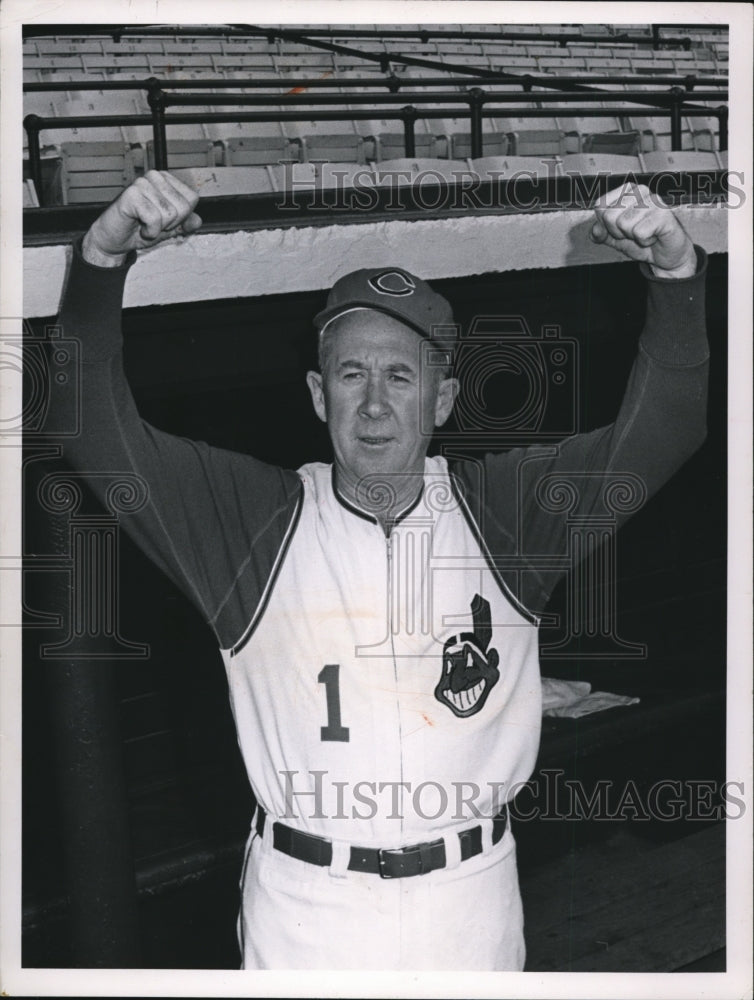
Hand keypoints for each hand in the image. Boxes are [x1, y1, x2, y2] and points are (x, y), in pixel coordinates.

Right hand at [82, 170, 201, 267]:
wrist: (116, 239)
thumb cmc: (140, 229)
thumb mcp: (169, 228)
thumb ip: (185, 223)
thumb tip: (198, 221)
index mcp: (166, 180)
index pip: (192, 199)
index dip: (182, 217)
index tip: (165, 219)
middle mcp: (155, 177)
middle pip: (183, 207)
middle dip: (170, 223)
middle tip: (153, 223)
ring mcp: (142, 183)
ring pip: (170, 214)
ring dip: (158, 228)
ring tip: (144, 224)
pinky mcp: (132, 194)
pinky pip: (154, 219)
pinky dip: (149, 231)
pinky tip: (139, 226)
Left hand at [590, 183, 696, 278]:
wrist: (664, 255)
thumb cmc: (642, 240)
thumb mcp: (615, 238)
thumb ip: (600, 233)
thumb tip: (595, 231)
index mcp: (626, 191)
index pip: (600, 206)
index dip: (606, 225)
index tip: (621, 228)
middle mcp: (640, 190)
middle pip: (609, 216)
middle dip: (619, 232)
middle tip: (634, 233)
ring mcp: (653, 200)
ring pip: (623, 224)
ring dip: (633, 237)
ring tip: (645, 234)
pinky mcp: (664, 213)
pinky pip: (639, 232)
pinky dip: (644, 241)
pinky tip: (653, 236)